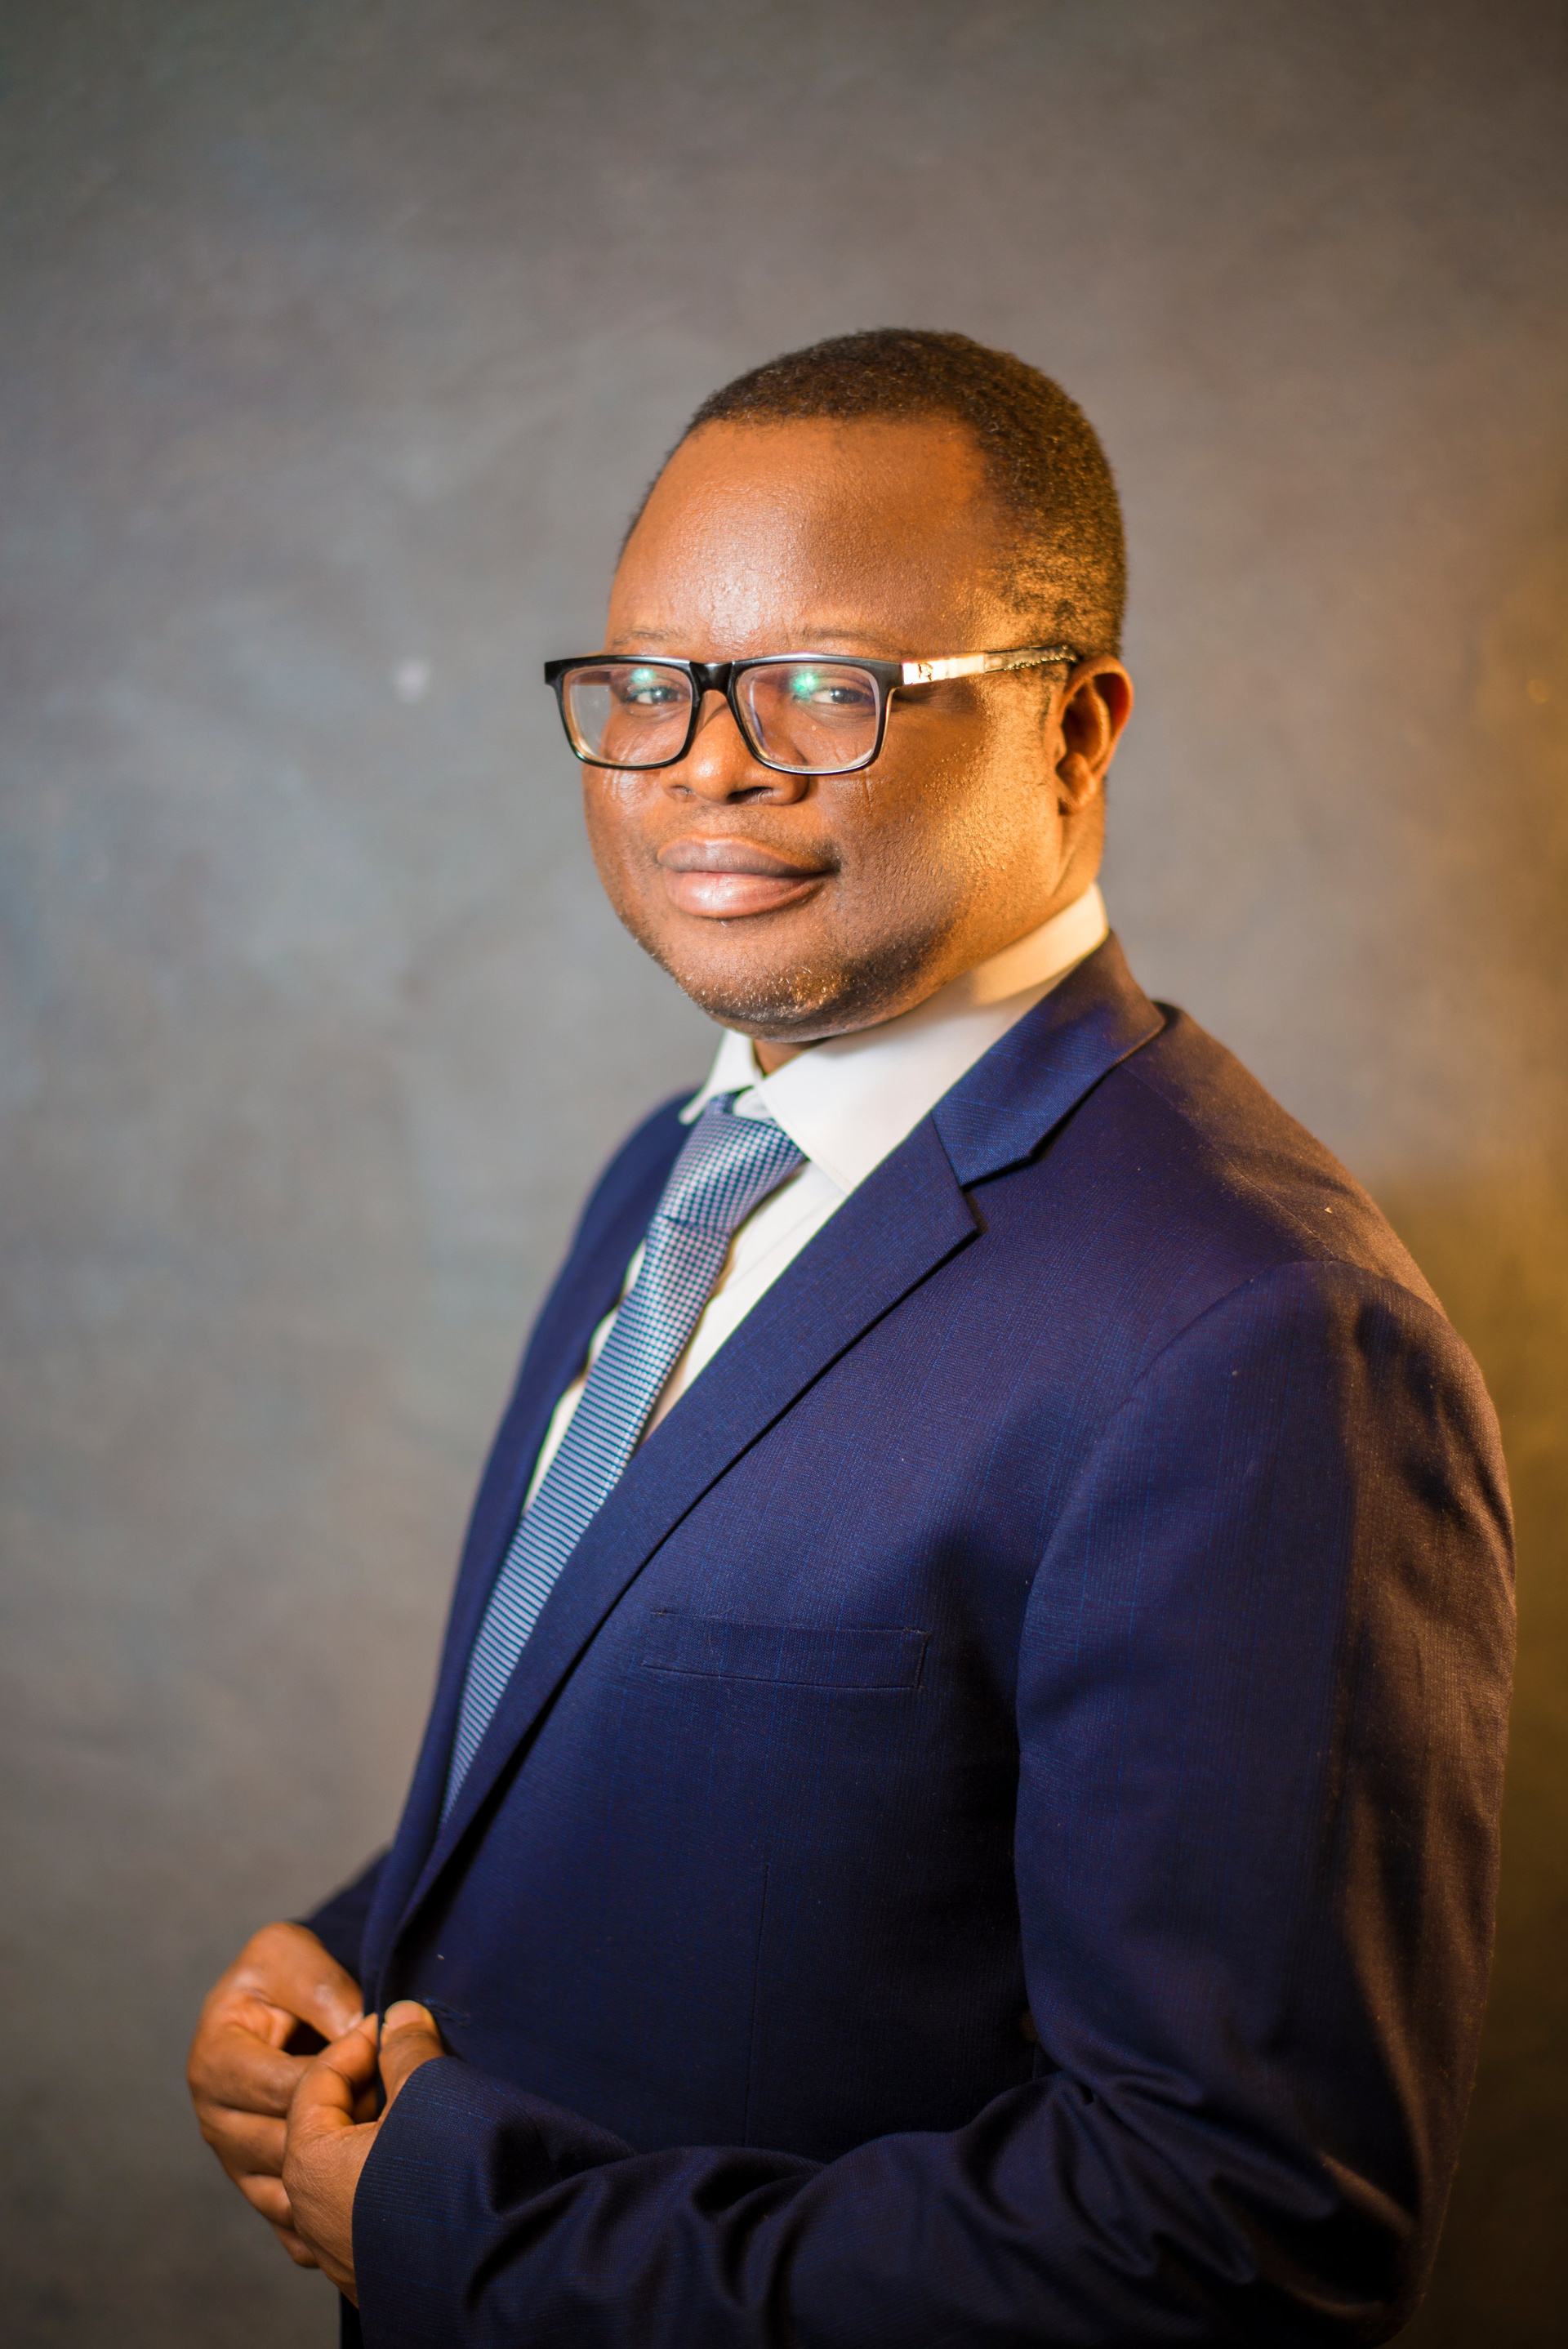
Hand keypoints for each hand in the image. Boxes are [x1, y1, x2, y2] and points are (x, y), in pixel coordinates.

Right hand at [187, 1923, 364, 2264]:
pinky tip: (367, 2196)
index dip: (340, 2074)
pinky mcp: (260, 2189)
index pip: (283, 2088)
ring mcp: (235, 2162)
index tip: (382, 2053)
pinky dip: (330, 2220)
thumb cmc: (282, 1974)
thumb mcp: (292, 1956)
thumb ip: (322, 1990)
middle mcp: (215, 2120)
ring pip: (290, 2192)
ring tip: (385, 2140)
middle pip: (285, 2146)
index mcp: (214, 2062)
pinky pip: (292, 2224)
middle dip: (344, 2126)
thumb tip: (363, 2035)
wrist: (277, 2003)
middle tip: (394, 2103)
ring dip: (342, 2174)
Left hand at [283, 2002, 445, 2300]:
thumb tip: (398, 2017)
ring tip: (417, 2112)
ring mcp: (339, 2254)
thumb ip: (406, 2047)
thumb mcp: (430, 2088)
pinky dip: (382, 2180)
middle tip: (405, 2062)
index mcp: (309, 2164)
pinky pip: (362, 2214)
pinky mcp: (371, 2276)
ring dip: (374, 2137)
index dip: (358, 2042)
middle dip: (364, 2089)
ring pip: (342, 2175)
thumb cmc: (455, 2172)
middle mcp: (310, 2216)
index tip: (394, 2025)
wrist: (502, 2265)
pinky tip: (421, 2166)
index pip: (318, 2082)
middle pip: (324, 2130)